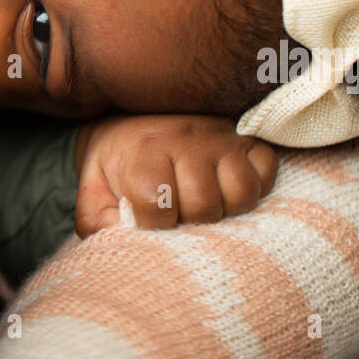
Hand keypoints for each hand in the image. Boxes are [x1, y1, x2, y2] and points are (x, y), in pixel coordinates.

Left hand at [73, 113, 277, 234]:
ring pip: (241, 193)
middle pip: (204, 206)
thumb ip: (98, 222)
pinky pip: (265, 172)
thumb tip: (124, 245)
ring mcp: (219, 136)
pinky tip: (227, 189)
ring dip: (225, 209)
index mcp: (143, 152)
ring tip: (204, 205)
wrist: (135, 112)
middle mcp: (185, 139)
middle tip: (177, 214)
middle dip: (190, 222)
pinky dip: (254, 187)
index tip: (148, 219)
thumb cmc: (119, 160)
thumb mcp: (93, 188)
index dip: (153, 226)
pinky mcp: (245, 136)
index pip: (158, 209)